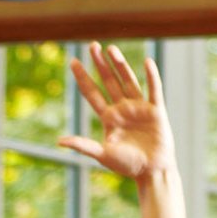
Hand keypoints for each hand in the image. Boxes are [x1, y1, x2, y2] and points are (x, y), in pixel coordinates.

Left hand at [62, 44, 175, 180]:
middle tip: (92, 45)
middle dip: (100, 64)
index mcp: (108, 117)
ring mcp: (139, 108)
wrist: (152, 172)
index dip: (83, 77)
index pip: (92, 93)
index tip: (73, 61)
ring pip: (128, 81)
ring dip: (120, 65)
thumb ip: (83, 146)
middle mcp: (122, 108)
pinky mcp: (156, 110)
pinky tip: (147, 62)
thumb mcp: (103, 154)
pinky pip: (153, 90)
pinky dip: (151, 76)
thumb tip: (60, 141)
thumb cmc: (127, 166)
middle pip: (109, 81)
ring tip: (111, 49)